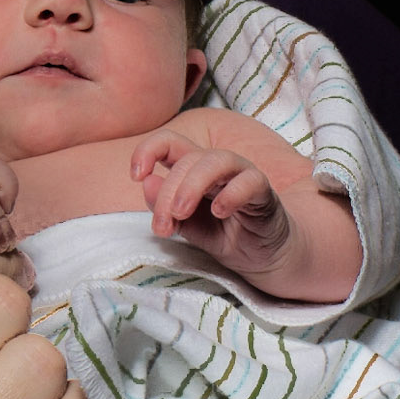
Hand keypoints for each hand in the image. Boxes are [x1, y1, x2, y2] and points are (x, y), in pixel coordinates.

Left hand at [130, 131, 294, 278]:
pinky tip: (219, 211)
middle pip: (187, 160)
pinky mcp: (264, 192)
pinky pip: (249, 181)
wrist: (262, 256)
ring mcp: (242, 175)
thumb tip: (145, 182)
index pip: (169, 143)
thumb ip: (165, 207)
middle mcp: (217, 166)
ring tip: (180, 213)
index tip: (136, 175)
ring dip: (192, 186)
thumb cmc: (223, 234)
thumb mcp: (185, 225)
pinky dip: (231, 194)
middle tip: (162, 227)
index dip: (148, 150)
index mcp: (193, 170)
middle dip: (168, 193)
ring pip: (216, 161)